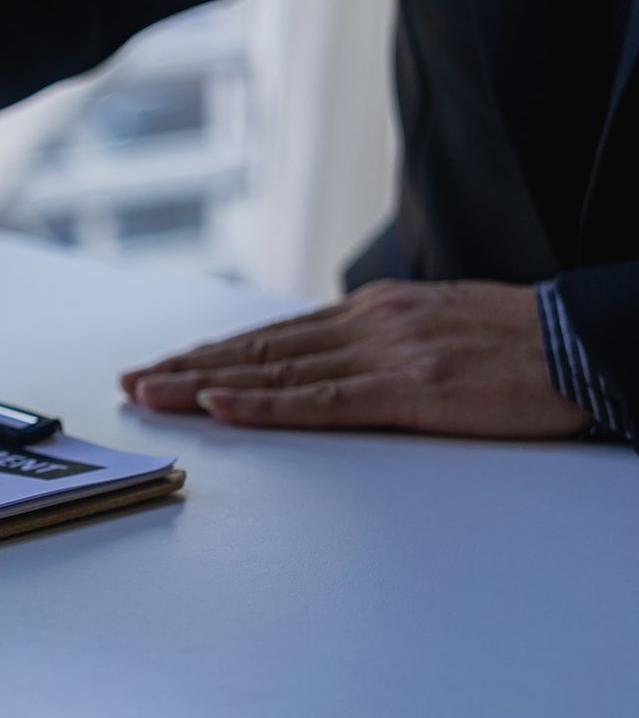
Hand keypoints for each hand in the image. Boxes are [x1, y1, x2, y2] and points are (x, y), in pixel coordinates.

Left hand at [119, 280, 591, 437]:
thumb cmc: (519, 344)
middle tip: (133, 382)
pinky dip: (264, 405)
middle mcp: (366, 326)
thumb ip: (379, 343)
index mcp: (372, 312)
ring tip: (153, 394)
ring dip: (204, 384)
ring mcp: (385, 356)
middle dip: (187, 365)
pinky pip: (321, 402)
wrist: (585, 342)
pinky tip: (221, 404)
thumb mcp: (435, 329)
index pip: (274, 336)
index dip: (212, 351)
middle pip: (258, 349)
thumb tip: (330, 361)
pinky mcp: (409, 392)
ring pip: (275, 372)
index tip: (163, 365)